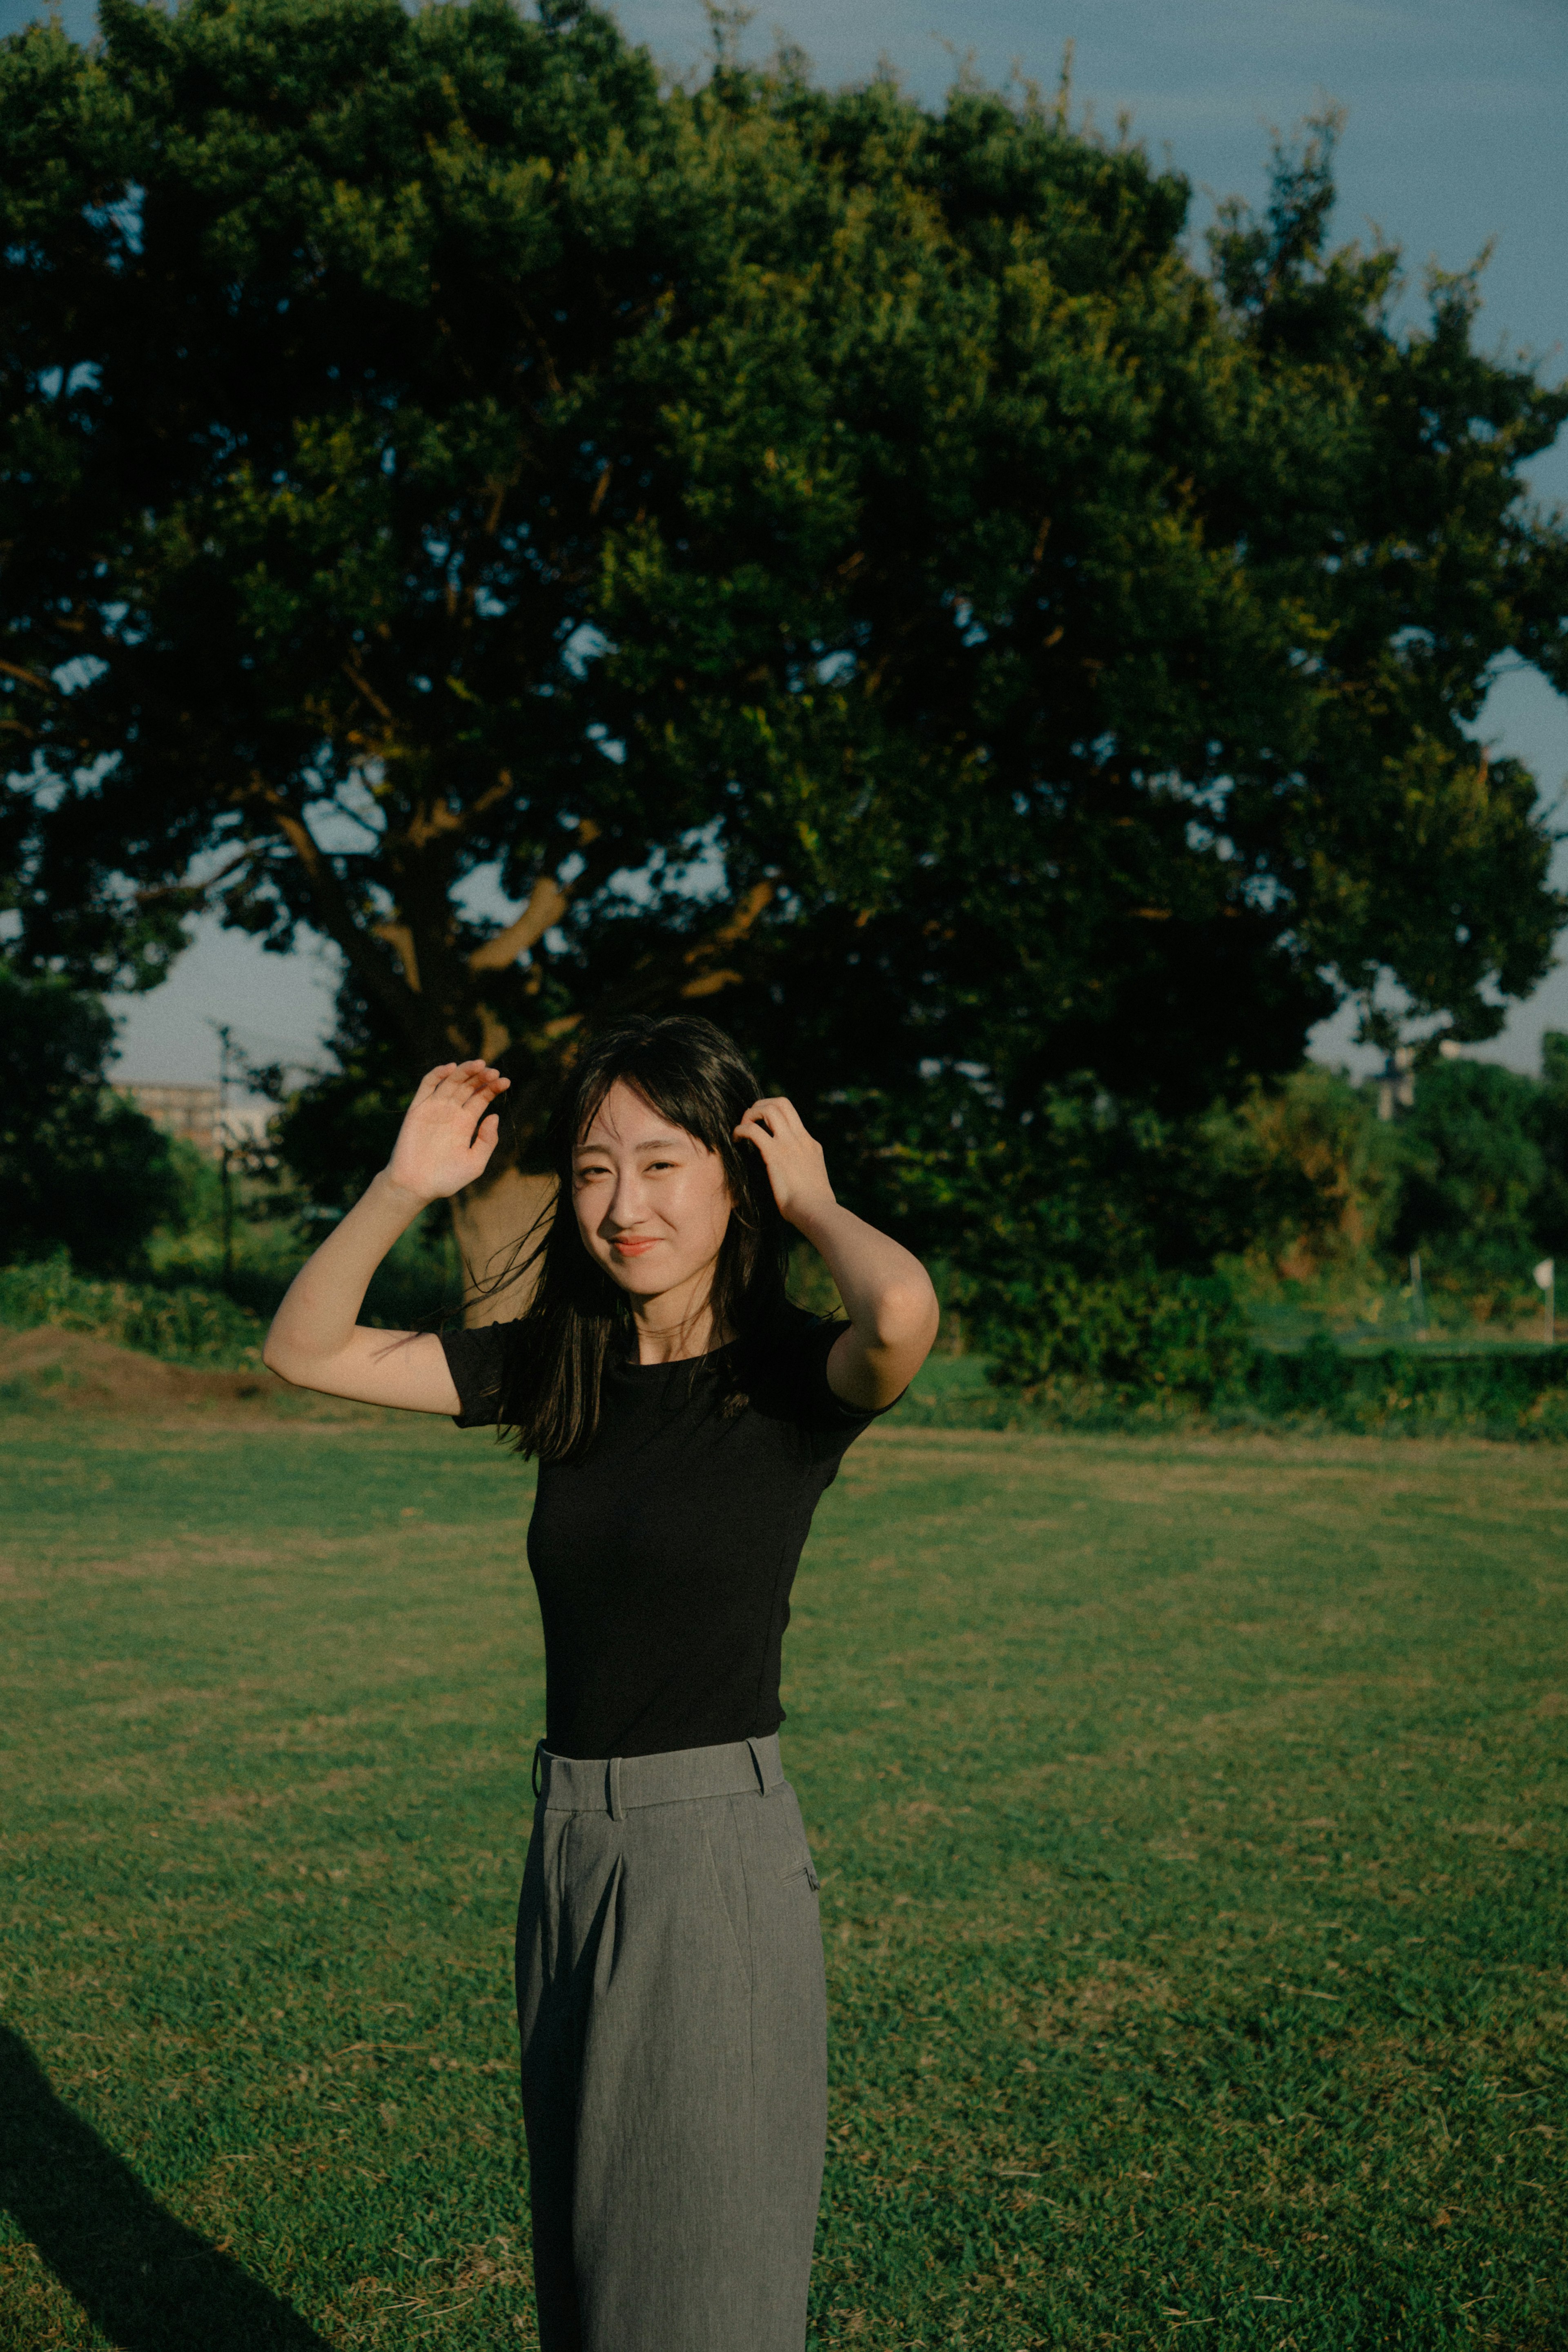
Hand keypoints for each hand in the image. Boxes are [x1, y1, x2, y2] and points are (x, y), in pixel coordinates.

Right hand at [385, 1062, 509, 1201]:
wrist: (416, 1186)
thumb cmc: (446, 1179)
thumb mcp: (475, 1163)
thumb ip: (487, 1140)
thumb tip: (494, 1116)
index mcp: (466, 1123)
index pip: (481, 1097)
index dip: (492, 1088)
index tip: (506, 1081)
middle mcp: (451, 1112)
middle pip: (468, 1086)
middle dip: (482, 1076)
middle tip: (494, 1072)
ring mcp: (434, 1109)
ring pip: (451, 1081)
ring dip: (465, 1070)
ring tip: (480, 1065)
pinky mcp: (418, 1109)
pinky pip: (427, 1086)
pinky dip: (438, 1073)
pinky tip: (451, 1067)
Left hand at [733, 1096, 835, 1229]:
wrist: (817, 1211)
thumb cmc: (812, 1206)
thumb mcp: (811, 1179)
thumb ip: (801, 1169)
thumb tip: (791, 1176)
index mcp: (810, 1144)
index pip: (791, 1116)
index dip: (772, 1115)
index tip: (760, 1125)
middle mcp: (801, 1138)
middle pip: (781, 1103)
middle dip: (760, 1106)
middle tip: (749, 1121)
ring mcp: (789, 1143)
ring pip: (768, 1109)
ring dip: (750, 1114)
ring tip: (742, 1130)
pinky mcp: (775, 1154)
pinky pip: (753, 1130)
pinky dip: (740, 1130)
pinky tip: (736, 1140)